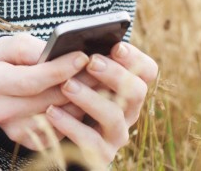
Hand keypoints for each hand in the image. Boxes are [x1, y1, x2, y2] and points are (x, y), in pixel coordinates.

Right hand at [0, 34, 90, 149]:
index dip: (60, 69)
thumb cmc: (7, 61)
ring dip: (84, 99)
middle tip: (101, 68)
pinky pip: (62, 130)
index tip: (83, 57)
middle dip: (79, 82)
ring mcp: (16, 130)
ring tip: (100, 81)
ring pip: (61, 116)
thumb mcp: (11, 46)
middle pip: (50, 99)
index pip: (32, 80)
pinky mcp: (31, 141)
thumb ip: (30, 48)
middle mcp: (3, 112)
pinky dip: (78, 115)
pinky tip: (89, 99)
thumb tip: (58, 53)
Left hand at [45, 42, 158, 165]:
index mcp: (128, 87)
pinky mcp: (101, 154)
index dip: (135, 58)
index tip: (116, 47)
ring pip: (113, 115)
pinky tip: (53, 112)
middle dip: (114, 74)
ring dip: (90, 98)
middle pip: (137, 91)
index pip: (147, 70)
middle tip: (91, 62)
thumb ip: (84, 63)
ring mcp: (117, 134)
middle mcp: (129, 111)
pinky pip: (90, 140)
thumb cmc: (67, 97)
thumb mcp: (78, 78)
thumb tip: (77, 45)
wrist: (56, 141)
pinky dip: (70, 125)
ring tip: (67, 86)